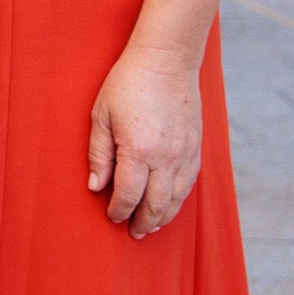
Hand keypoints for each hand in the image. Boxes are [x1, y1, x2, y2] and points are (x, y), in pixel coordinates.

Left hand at [87, 45, 203, 238]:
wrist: (167, 60)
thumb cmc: (128, 84)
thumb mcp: (101, 115)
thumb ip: (99, 154)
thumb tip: (96, 187)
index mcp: (139, 150)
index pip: (129, 195)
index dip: (119, 210)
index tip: (112, 216)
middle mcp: (166, 157)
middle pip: (156, 204)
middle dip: (143, 223)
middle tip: (134, 233)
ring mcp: (185, 154)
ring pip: (177, 198)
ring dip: (164, 216)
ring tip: (152, 227)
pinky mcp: (197, 147)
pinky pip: (190, 183)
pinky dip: (179, 199)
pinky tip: (170, 203)